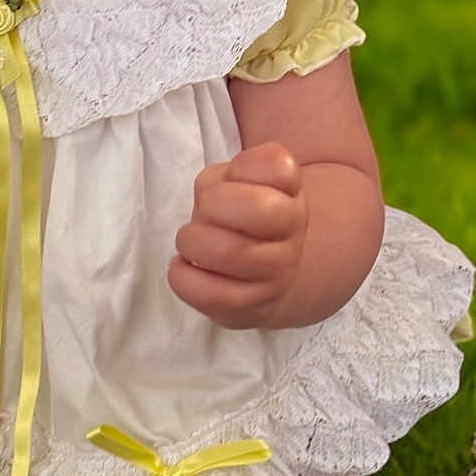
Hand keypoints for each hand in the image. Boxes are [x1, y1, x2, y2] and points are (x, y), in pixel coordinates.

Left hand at [168, 141, 307, 328]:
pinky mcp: (249, 309)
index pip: (277, 166)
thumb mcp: (242, 179)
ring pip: (225, 251)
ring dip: (191, 241)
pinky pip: (206, 293)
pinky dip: (182, 276)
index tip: (234, 179)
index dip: (243, 167)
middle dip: (211, 204)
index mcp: (291, 194)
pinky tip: (186, 266)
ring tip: (191, 242)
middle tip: (203, 213)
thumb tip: (218, 190)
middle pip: (255, 208)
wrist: (271, 274)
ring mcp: (275, 276)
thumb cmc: (244, 214)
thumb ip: (234, 171)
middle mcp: (292, 234)